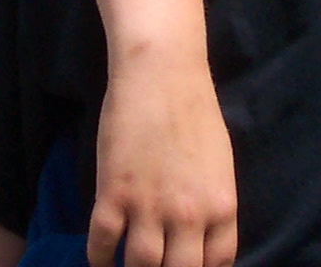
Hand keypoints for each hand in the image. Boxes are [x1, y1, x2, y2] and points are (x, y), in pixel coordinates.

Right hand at [87, 43, 237, 266]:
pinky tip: (100, 260)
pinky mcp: (113, 193)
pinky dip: (98, 259)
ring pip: (141, 266)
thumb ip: (212, 206)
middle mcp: (189, 215)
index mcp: (222, 207)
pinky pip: (102, 243)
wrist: (161, 72)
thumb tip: (201, 239)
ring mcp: (149, 206)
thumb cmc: (195, 111)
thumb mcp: (219, 166)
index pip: (217, 266)